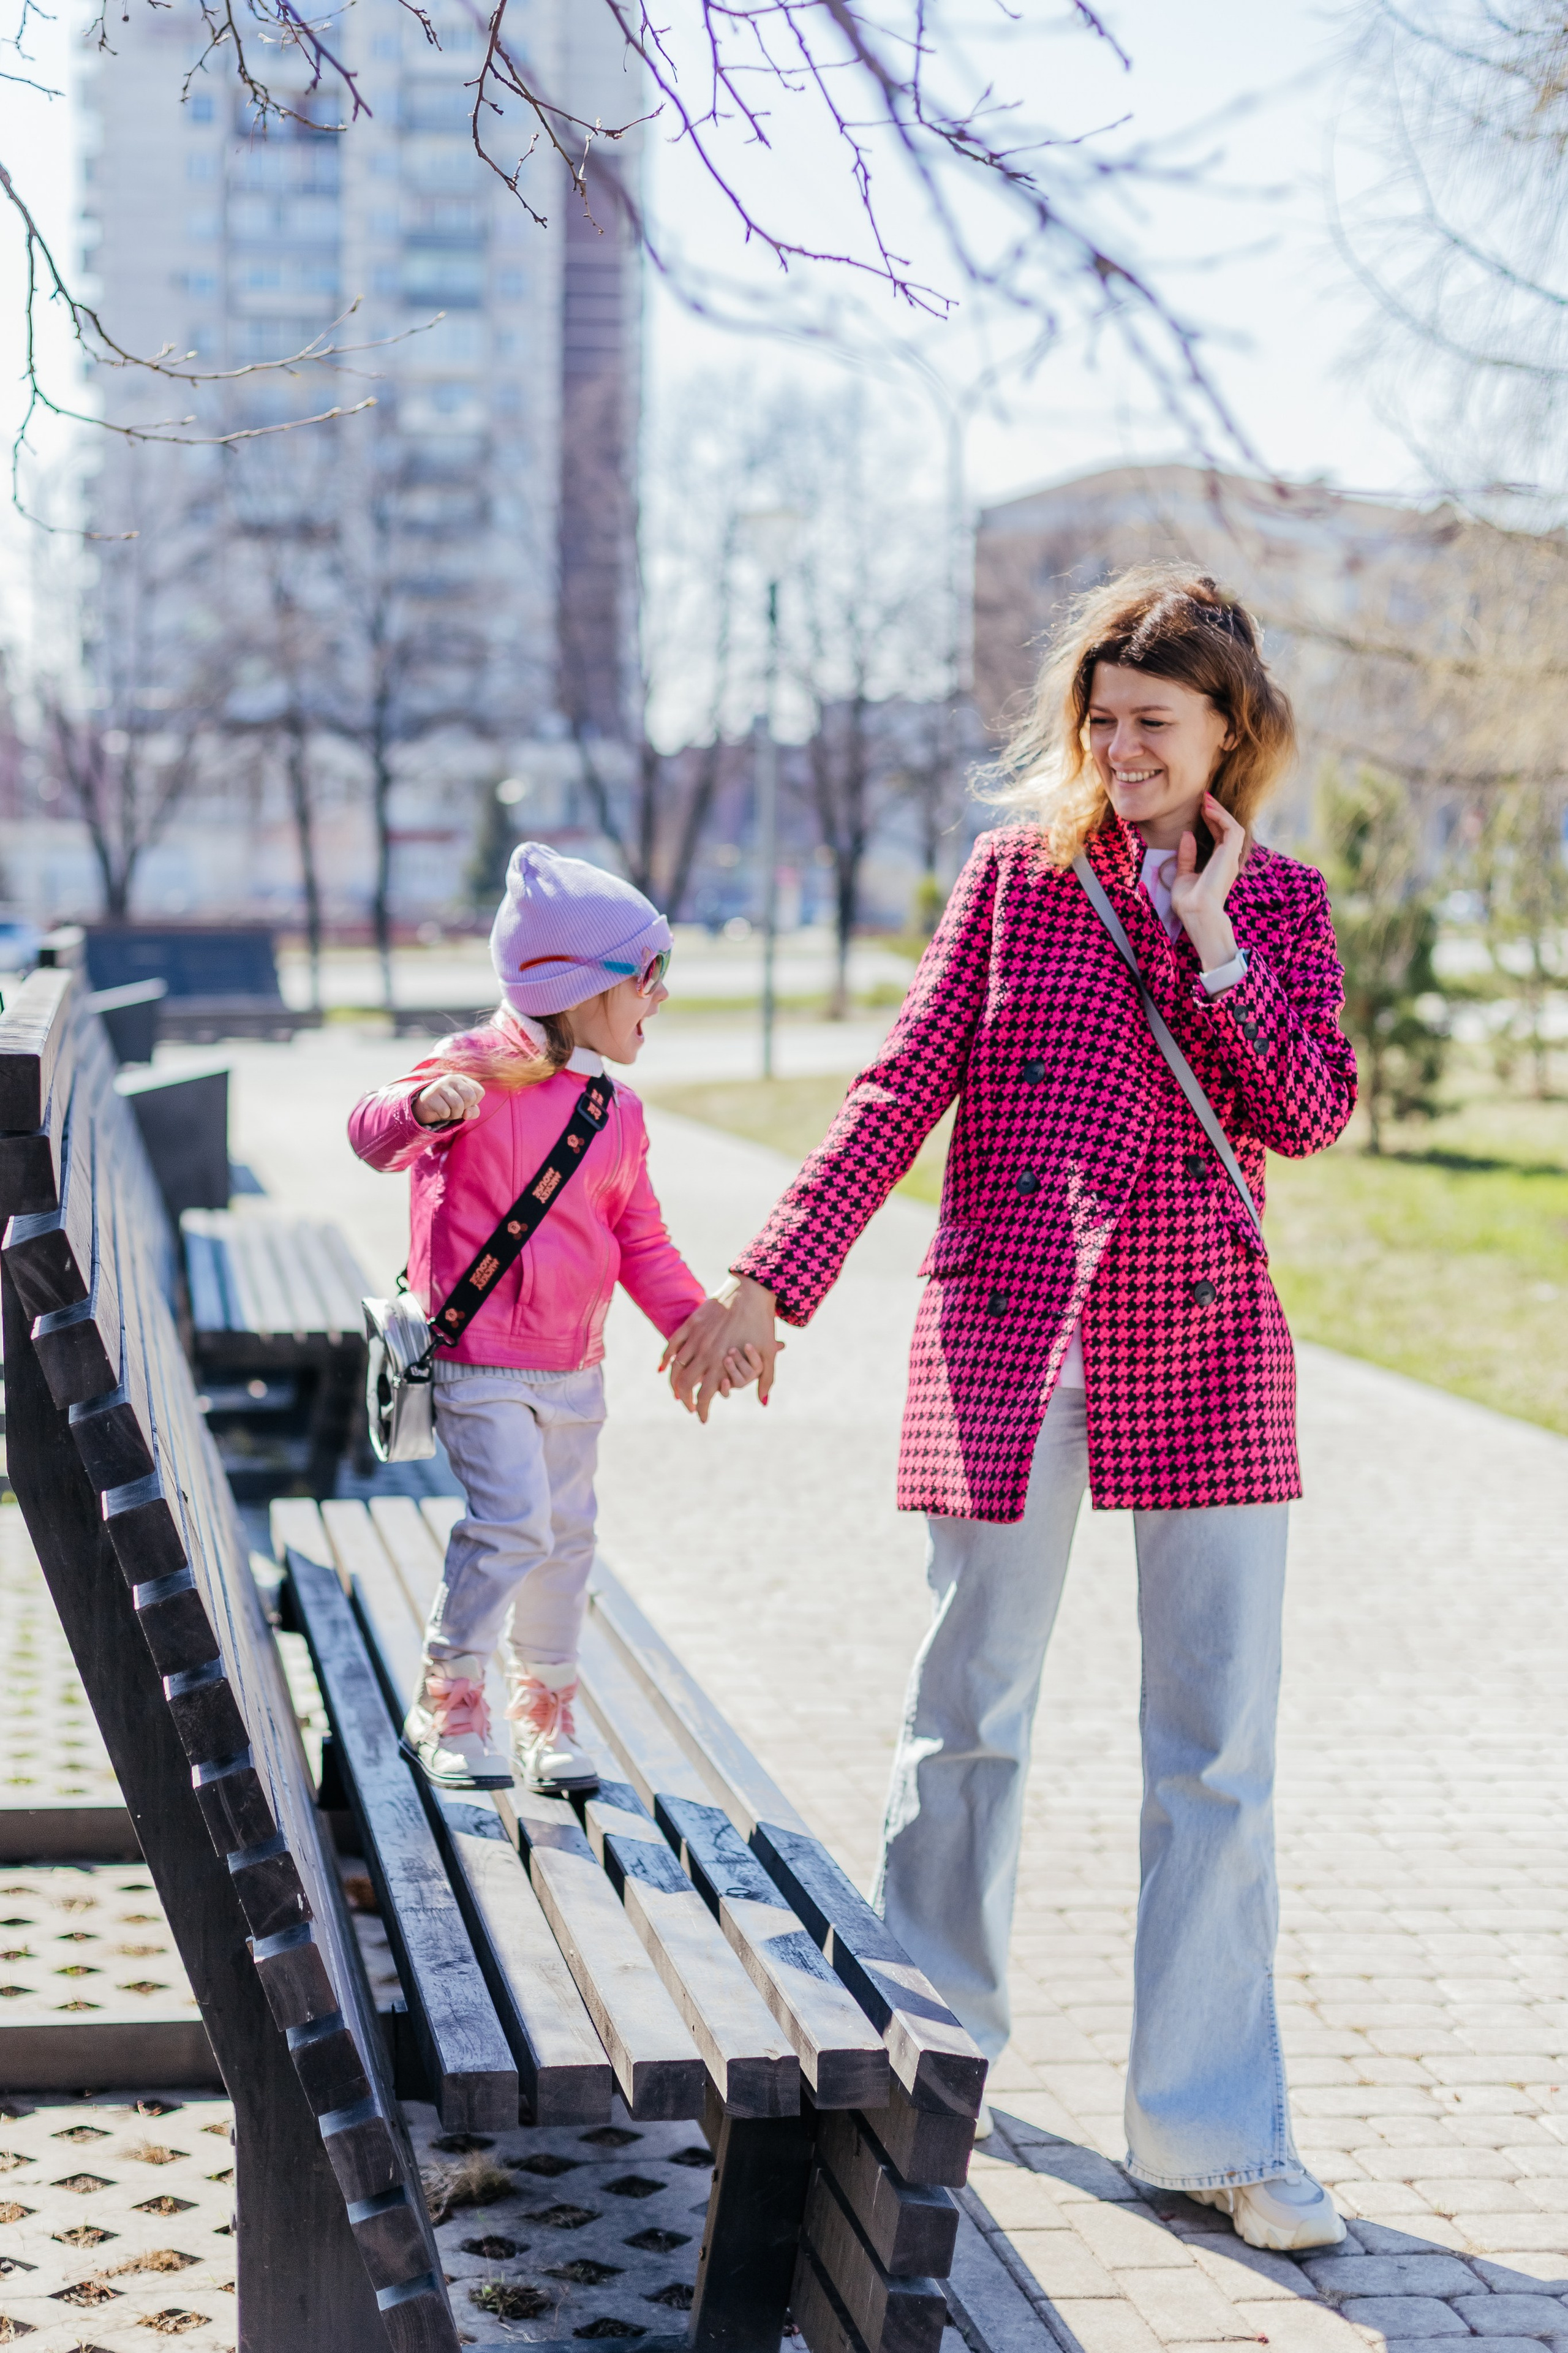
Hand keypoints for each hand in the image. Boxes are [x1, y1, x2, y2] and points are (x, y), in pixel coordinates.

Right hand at [413, 1072, 484, 1125]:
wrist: (426, 1108)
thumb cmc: (449, 1106)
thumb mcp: (465, 1109)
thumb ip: (473, 1111)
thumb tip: (467, 1113)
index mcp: (462, 1079)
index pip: (479, 1092)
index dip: (473, 1103)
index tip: (463, 1103)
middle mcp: (452, 1079)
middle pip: (470, 1097)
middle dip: (464, 1109)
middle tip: (455, 1109)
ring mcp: (440, 1085)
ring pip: (458, 1105)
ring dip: (454, 1114)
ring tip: (448, 1111)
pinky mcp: (431, 1095)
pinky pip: (445, 1111)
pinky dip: (444, 1115)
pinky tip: (439, 1111)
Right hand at [660, 1277, 783, 1422]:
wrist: (752, 1292)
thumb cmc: (762, 1324)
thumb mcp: (768, 1354)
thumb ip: (765, 1379)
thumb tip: (763, 1402)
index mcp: (723, 1364)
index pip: (705, 1396)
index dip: (702, 1410)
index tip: (702, 1417)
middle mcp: (706, 1354)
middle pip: (685, 1385)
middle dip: (685, 1400)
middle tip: (689, 1406)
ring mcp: (696, 1339)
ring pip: (676, 1368)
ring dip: (675, 1384)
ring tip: (678, 1391)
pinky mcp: (691, 1324)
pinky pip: (672, 1346)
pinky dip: (666, 1360)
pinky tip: (663, 1369)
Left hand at [1168, 791, 1244, 971]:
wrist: (1197, 912)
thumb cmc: (1190, 902)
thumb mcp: (1183, 875)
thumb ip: (1187, 856)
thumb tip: (1186, 834)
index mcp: (1220, 866)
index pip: (1219, 837)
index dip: (1211, 821)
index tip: (1200, 809)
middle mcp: (1229, 860)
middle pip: (1227, 829)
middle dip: (1216, 812)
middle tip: (1204, 797)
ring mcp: (1232, 857)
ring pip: (1232, 826)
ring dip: (1219, 811)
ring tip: (1205, 800)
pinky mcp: (1231, 854)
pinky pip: (1231, 828)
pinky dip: (1220, 817)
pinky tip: (1207, 809)